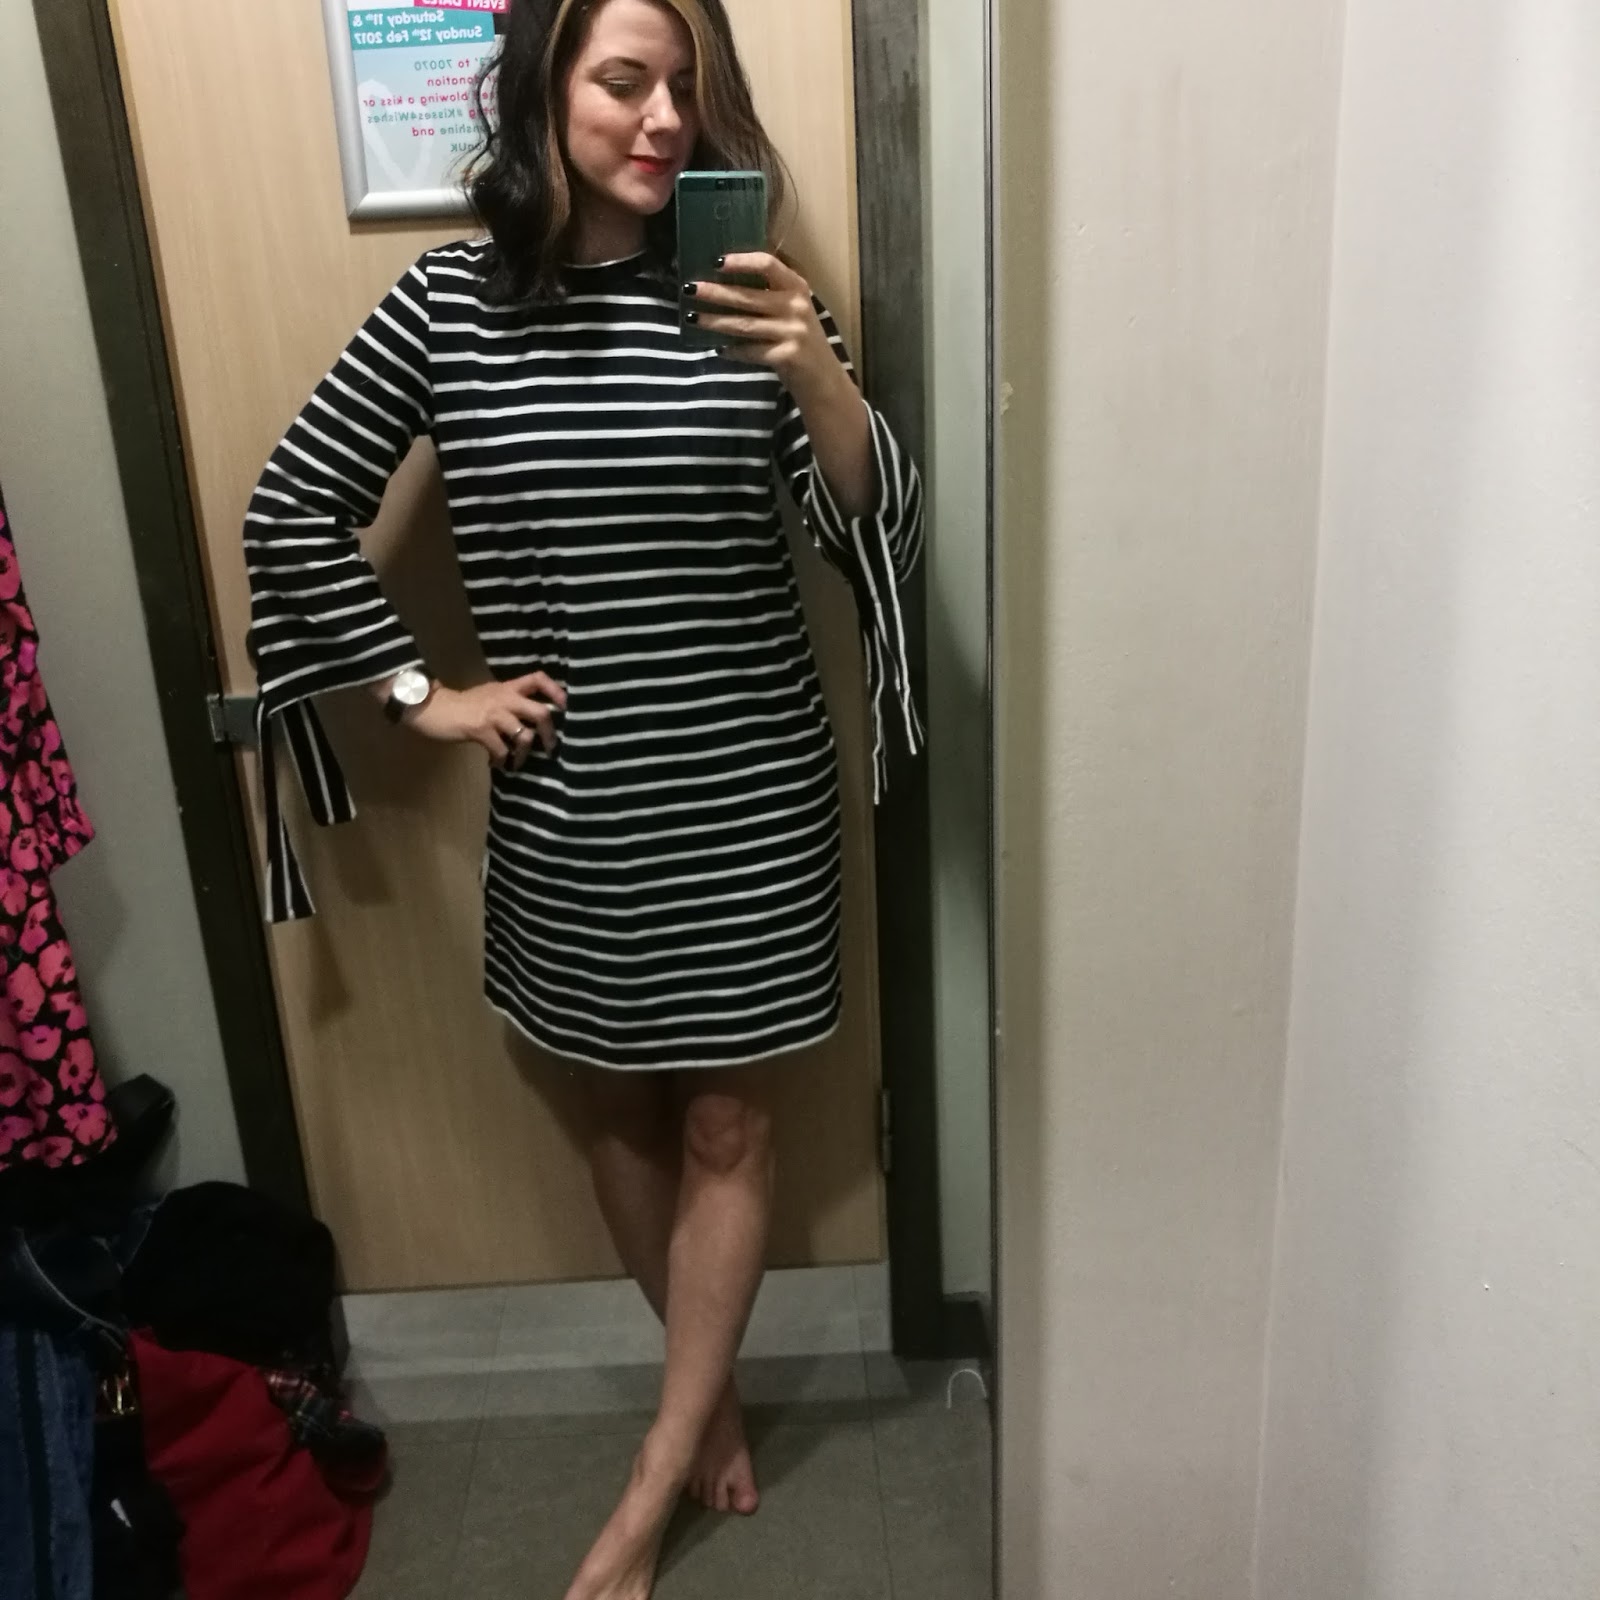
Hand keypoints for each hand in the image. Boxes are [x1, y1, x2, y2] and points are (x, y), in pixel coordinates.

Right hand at [403, 673, 566, 768]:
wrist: (433, 708)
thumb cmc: (463, 705)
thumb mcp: (489, 696)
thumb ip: (509, 703)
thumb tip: (531, 722)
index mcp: (508, 688)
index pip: (538, 679)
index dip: (556, 691)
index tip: (565, 707)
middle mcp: (504, 698)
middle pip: (540, 712)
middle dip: (550, 734)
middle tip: (551, 747)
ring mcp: (493, 714)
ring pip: (524, 735)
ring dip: (524, 754)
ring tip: (517, 762)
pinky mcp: (480, 729)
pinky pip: (502, 750)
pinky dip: (502, 761)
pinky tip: (496, 763)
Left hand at [684, 253, 844, 399]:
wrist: (823, 379)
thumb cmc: (801, 340)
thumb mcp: (792, 311)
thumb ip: (769, 295)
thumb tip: (724, 283)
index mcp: (797, 287)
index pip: (767, 264)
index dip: (741, 261)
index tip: (715, 262)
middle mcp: (796, 306)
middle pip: (748, 296)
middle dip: (715, 293)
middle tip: (689, 289)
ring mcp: (792, 332)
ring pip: (744, 325)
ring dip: (714, 322)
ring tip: (691, 318)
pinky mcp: (786, 356)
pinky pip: (750, 351)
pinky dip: (732, 351)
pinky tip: (718, 349)